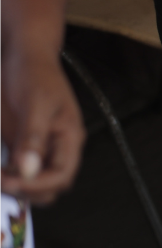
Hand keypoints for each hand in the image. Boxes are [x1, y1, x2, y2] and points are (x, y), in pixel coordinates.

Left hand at [1, 56, 84, 204]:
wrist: (22, 57)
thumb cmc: (35, 74)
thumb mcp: (36, 104)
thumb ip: (33, 137)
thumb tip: (29, 169)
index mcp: (69, 137)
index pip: (62, 176)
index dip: (39, 185)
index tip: (13, 181)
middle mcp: (55, 146)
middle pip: (49, 186)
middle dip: (25, 190)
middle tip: (0, 180)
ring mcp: (37, 148)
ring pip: (30, 182)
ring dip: (12, 185)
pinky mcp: (19, 145)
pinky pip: (14, 169)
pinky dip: (3, 174)